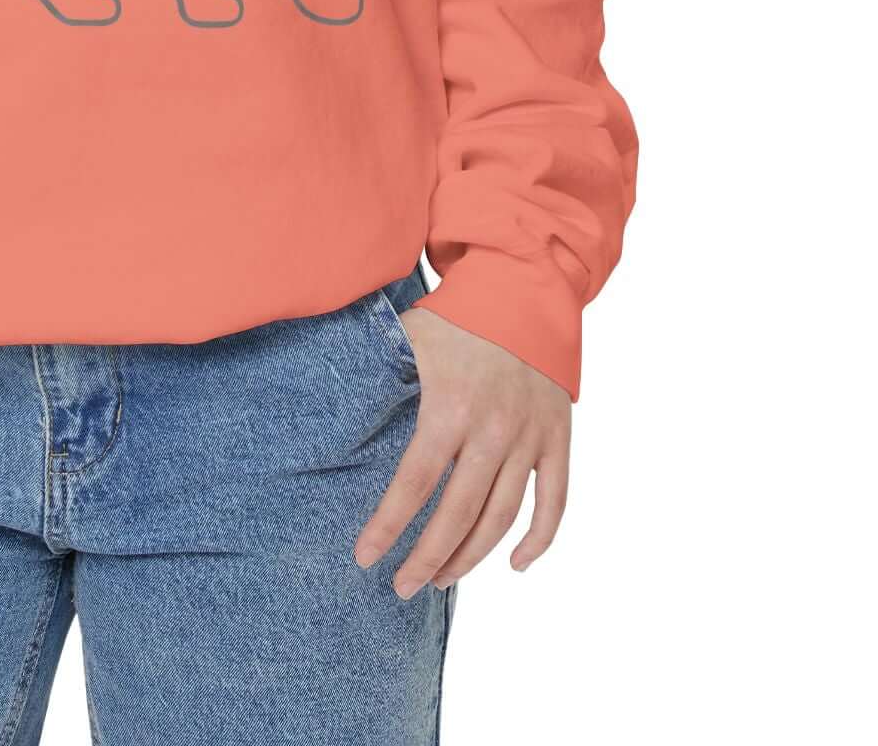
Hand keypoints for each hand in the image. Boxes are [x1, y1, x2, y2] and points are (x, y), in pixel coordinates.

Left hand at [352, 308, 569, 593]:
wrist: (523, 291)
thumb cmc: (456, 316)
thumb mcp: (408, 335)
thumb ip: (375, 369)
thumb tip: (321, 396)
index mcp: (449, 407)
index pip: (414, 483)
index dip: (389, 525)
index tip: (365, 557)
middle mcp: (492, 430)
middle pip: (457, 514)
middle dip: (426, 558)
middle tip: (402, 587)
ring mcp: (529, 438)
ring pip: (501, 517)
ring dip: (471, 557)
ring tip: (442, 579)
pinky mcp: (556, 439)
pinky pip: (554, 502)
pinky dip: (538, 540)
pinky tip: (514, 565)